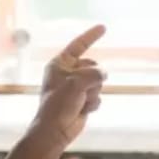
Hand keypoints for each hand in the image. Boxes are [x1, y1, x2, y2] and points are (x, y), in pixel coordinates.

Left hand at [34, 25, 107, 148]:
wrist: (55, 131)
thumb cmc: (58, 105)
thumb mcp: (77, 82)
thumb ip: (94, 73)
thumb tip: (104, 74)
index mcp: (59, 64)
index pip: (78, 45)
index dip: (91, 36)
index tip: (104, 27)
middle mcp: (68, 74)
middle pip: (94, 67)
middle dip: (93, 78)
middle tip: (81, 90)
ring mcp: (76, 87)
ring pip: (98, 83)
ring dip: (93, 93)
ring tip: (79, 102)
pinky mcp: (82, 100)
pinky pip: (98, 96)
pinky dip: (93, 104)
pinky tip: (82, 110)